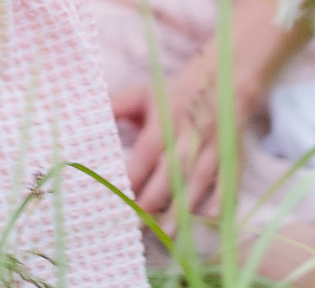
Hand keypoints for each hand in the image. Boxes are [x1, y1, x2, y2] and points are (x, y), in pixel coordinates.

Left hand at [116, 48, 257, 218]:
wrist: (225, 79)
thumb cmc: (174, 93)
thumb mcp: (142, 93)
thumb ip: (115, 107)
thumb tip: (83, 121)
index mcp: (165, 119)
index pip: (147, 152)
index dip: (133, 175)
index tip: (117, 197)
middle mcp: (190, 135)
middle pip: (172, 171)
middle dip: (155, 199)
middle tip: (137, 225)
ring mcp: (213, 146)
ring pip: (198, 181)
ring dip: (184, 208)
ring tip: (168, 233)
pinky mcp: (231, 155)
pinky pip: (229, 179)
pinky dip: (221, 198)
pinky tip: (210, 218)